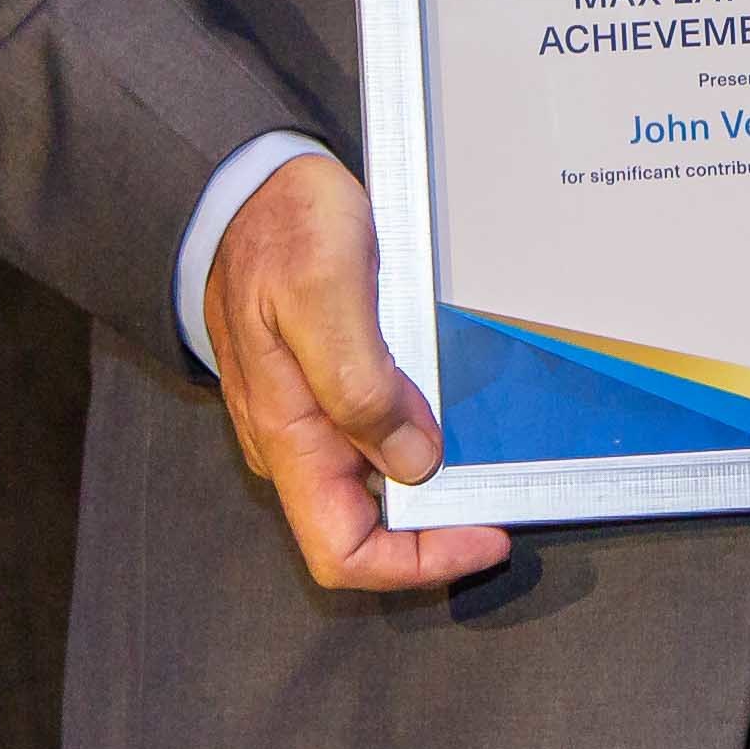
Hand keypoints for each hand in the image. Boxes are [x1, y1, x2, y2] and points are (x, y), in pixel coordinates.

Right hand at [203, 152, 513, 592]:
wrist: (243, 186)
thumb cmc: (278, 230)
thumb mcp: (325, 290)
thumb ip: (361, 380)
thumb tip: (413, 459)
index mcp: (290, 435)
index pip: (342, 550)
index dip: (417, 561)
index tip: (485, 533)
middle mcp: (298, 441)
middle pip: (371, 527)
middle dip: (440, 525)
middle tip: (507, 489)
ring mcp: (313, 416)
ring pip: (381, 483)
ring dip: (440, 480)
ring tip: (496, 451)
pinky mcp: (331, 385)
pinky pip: (381, 434)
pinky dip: (426, 436)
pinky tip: (459, 407)